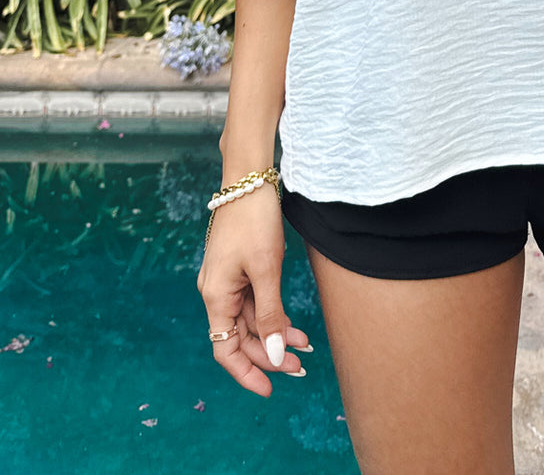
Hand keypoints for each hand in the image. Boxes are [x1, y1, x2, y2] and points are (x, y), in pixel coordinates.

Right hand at [196, 185, 312, 395]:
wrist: (250, 179)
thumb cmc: (255, 220)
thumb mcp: (266, 270)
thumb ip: (270, 314)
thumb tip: (273, 356)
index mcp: (215, 296)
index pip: (225, 349)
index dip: (246, 372)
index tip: (270, 389)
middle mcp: (217, 292)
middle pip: (241, 337)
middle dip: (269, 354)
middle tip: (300, 366)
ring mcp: (228, 280)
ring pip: (252, 320)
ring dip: (276, 334)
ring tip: (304, 345)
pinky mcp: (240, 268)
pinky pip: (255, 301)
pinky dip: (274, 314)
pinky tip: (294, 324)